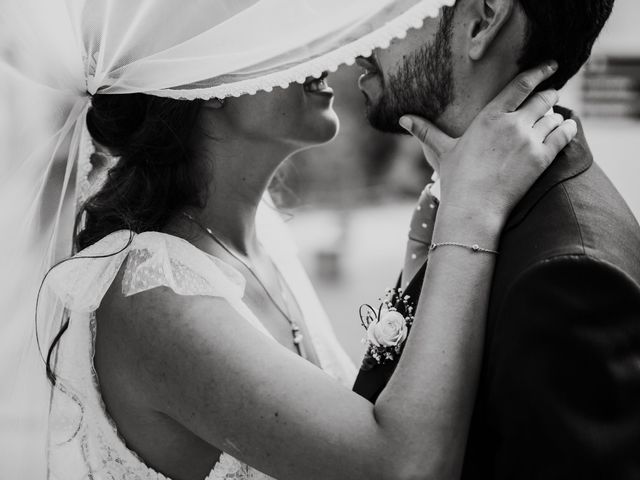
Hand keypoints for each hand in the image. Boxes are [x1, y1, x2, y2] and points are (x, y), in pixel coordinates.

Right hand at [400, 61, 577, 226]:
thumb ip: (426, 131)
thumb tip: (403, 119)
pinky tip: (568, 127)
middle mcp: (512, 123)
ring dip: (556, 115)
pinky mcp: (542, 158)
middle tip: (551, 95)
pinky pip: (563, 135)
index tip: (550, 66)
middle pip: (542, 98)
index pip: (520, 85)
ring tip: (555, 117)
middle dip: (549, 95)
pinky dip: (568, 129)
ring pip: (554, 116)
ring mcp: (529, 140)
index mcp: (490, 116)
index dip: (538, 72)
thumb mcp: (443, 151)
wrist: (474, 207)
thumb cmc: (457, 179)